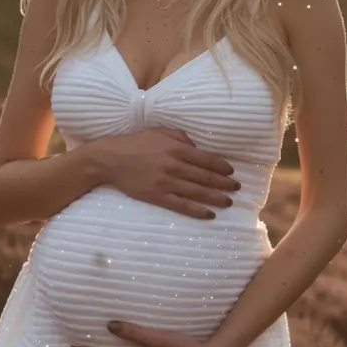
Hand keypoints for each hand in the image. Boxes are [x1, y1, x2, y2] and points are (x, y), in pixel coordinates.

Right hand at [96, 127, 240, 219]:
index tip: (231, 172)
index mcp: (176, 148)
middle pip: (205, 177)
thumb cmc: (135, 143)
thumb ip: (180, 137)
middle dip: (224, 184)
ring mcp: (166, 182)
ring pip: (197, 192)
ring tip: (228, 202)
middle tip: (236, 188)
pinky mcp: (157, 196)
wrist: (110, 158)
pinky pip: (181, 205)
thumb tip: (196, 146)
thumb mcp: (159, 132)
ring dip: (216, 198)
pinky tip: (209, 214)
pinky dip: (197, 210)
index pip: (207, 159)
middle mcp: (174, 166)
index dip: (222, 167)